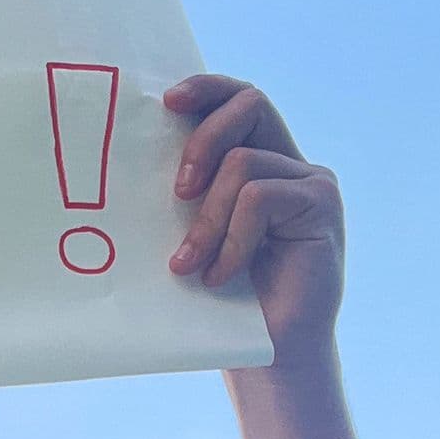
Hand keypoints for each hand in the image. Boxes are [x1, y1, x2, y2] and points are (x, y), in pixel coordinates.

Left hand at [164, 75, 343, 372]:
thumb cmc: (218, 297)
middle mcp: (288, 164)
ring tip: (191, 265)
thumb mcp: (189, 234)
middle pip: (250, 105)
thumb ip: (181, 195)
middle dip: (202, 139)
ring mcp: (310, 183)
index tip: (167, 100)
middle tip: (177, 190)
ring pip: (242, 164)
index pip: (238, 101)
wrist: (265, 350)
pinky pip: (259, 199)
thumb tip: (119, 157)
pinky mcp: (321, 206)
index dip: (208, 88)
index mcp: (256, 162)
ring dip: (207, 219)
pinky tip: (220, 274)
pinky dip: (231, 239)